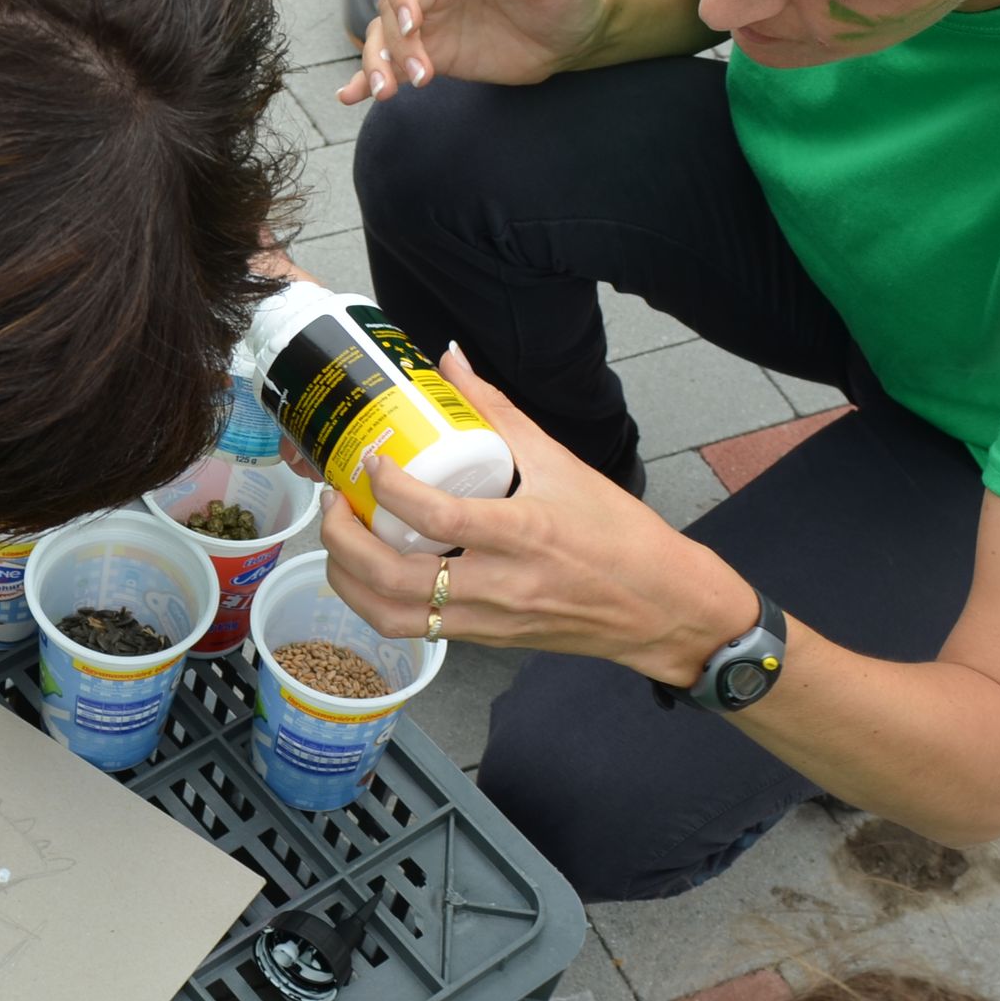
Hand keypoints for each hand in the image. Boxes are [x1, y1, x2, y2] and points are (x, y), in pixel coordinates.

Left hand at [317, 345, 754, 685]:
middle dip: (342, 539)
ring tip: (341, 538)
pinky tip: (373, 568)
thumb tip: (452, 360)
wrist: (663, 610)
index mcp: (523, 534)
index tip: (370, 458)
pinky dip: (379, 600)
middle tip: (336, 500)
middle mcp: (500, 584)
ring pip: (391, 615)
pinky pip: (415, 629)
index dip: (388, 486)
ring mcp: (489, 620)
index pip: (435, 515)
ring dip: (348, 579)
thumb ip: (500, 412)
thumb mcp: (563, 464)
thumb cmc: (621, 536)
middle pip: (391, 578)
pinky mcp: (486, 640)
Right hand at [339, 0, 606, 102]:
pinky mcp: (432, 55)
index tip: (413, 24)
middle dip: (397, 41)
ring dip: (377, 62)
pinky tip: (351, 97)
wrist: (574, 39)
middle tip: (423, 76)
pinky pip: (391, 64)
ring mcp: (431, 24)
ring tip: (387, 94)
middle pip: (390, 4)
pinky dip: (366, 78)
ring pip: (381, 35)